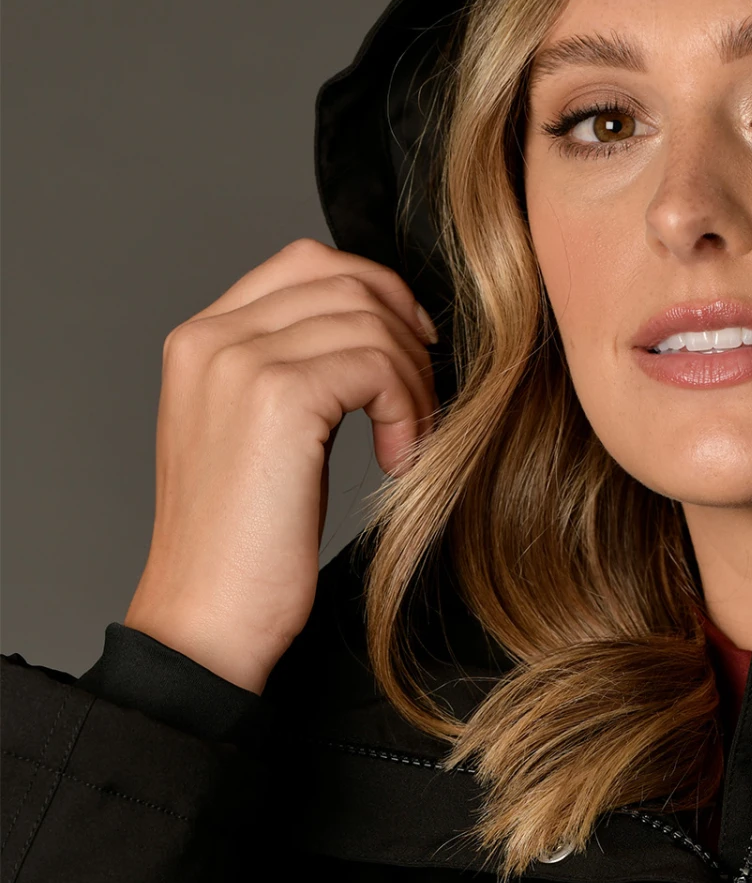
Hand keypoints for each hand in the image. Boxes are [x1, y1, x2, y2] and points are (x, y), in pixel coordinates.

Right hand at [125, 239, 437, 692]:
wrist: (206, 618)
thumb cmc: (240, 550)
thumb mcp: (258, 441)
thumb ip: (290, 374)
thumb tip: (372, 337)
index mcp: (200, 342)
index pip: (304, 264)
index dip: (376, 294)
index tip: (411, 350)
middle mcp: (211, 338)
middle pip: (342, 280)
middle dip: (404, 335)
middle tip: (420, 403)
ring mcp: (240, 362)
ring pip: (368, 320)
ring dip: (411, 380)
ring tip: (407, 442)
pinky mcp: (278, 398)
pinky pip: (377, 364)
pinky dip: (406, 408)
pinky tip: (397, 458)